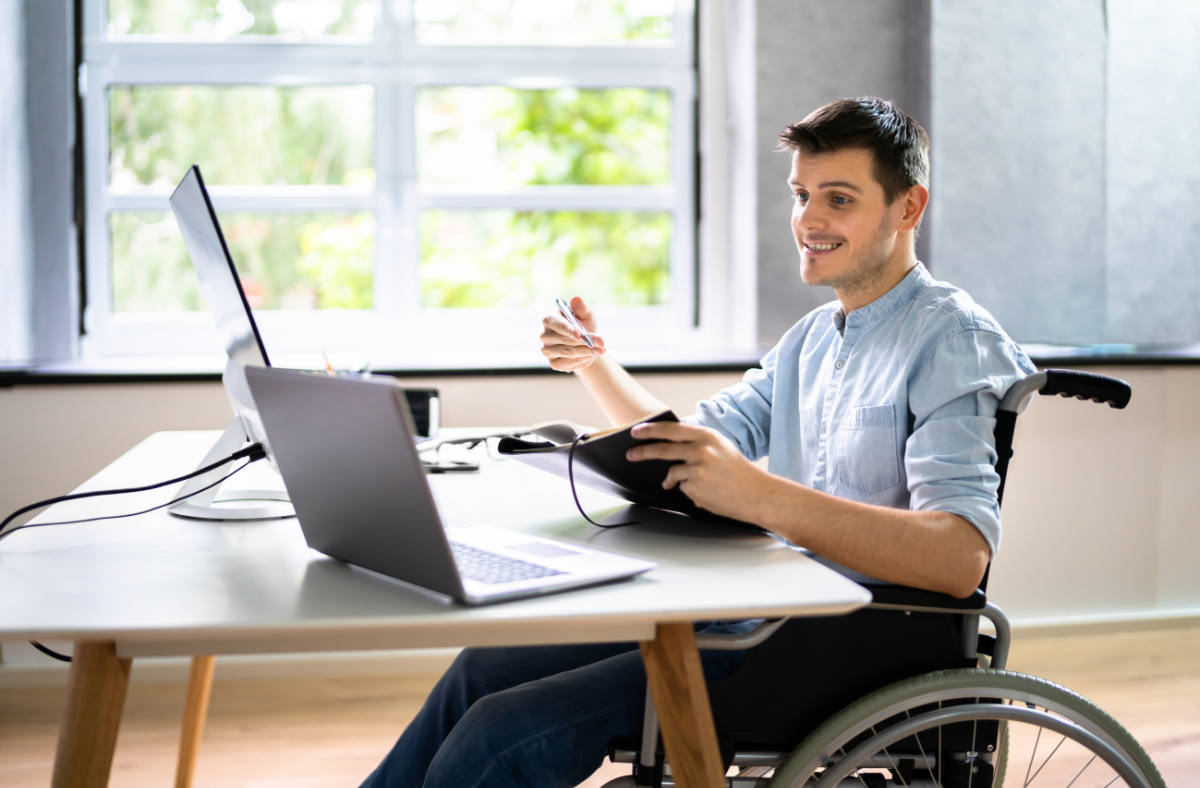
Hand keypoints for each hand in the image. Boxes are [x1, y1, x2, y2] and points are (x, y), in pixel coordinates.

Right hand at [540, 296, 606, 372]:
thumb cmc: (584, 326)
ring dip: (586, 351)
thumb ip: (582, 307)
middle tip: (601, 342)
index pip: (557, 324)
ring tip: (601, 350)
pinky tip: (590, 356)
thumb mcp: (586, 315)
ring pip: (568, 352)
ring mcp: (547, 350)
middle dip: (585, 341)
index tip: (580, 335)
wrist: (586, 345)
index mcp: (550, 319)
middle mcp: (545, 335)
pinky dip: (582, 360)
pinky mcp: (553, 363)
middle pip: (564, 340)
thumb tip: (576, 299)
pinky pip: (567, 363)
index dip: (568, 329)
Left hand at [626, 421, 771, 520]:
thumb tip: (669, 442)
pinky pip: (682, 488)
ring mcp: (698, 471)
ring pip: (672, 473)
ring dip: (673, 479)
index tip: (635, 431)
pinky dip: (690, 490)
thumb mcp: (720, 447)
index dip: (650, 430)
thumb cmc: (738, 470)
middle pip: (662, 450)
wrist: (757, 494)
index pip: (671, 430)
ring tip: (691, 482)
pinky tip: (707, 491)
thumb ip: (696, 442)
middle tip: (630, 454)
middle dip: (642, 452)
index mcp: (707, 437)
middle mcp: (701, 451)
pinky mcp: (696, 490)